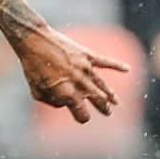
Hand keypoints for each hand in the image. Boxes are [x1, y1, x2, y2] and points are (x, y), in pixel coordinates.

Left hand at [12, 26, 130, 123]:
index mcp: (67, 94)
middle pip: (97, 100)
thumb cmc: (32, 67)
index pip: (82, 113)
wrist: (34, 41)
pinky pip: (105, 62)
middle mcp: (80, 83)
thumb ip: (52, 101)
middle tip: (108, 112)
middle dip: (103, 108)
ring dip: (110, 95)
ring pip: (103, 85)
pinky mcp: (87, 55)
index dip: (82, 117)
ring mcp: (85, 69)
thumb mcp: (37, 91)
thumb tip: (64, 103)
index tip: (82, 117)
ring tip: (116, 102)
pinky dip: (117, 66)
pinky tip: (127, 69)